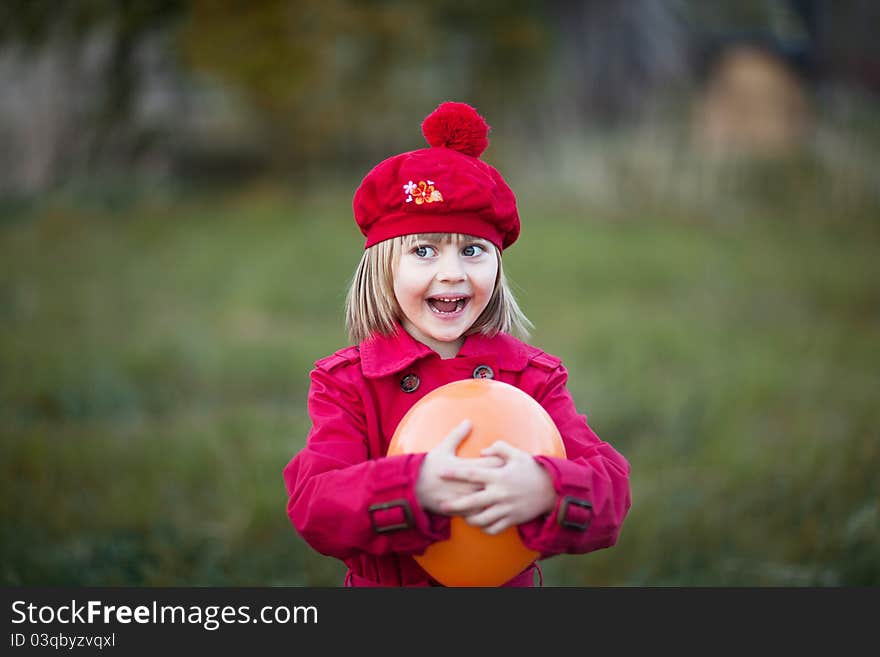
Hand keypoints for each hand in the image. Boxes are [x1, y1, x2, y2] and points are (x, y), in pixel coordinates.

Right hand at [415, 420, 503, 513]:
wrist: (413, 488)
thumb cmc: (429, 466)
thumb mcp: (443, 448)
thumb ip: (458, 434)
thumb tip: (468, 421)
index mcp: (467, 467)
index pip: (496, 463)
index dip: (503, 462)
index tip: (504, 462)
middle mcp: (469, 484)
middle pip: (497, 483)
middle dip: (503, 480)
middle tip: (507, 479)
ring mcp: (466, 499)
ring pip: (491, 500)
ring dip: (496, 497)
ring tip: (501, 494)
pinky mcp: (461, 511)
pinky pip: (480, 514)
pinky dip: (486, 510)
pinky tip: (489, 507)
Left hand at [438, 440, 556, 534]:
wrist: (553, 489)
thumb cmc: (532, 469)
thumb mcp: (517, 453)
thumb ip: (498, 448)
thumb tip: (481, 451)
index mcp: (499, 475)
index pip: (472, 473)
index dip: (455, 473)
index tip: (441, 473)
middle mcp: (500, 493)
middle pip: (471, 502)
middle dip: (454, 504)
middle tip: (441, 504)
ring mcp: (506, 508)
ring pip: (481, 519)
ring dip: (469, 519)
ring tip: (461, 517)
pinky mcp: (512, 519)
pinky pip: (494, 528)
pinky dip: (485, 528)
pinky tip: (480, 524)